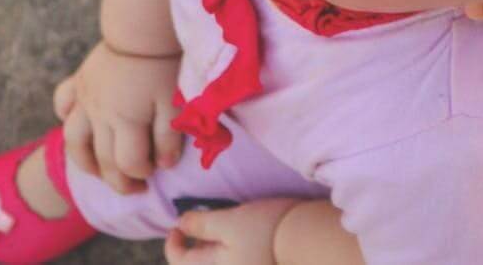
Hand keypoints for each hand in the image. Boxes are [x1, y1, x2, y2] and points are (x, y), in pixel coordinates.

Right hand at [54, 41, 182, 193]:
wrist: (141, 25)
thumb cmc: (163, 64)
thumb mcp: (175, 102)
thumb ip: (169, 137)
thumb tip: (164, 165)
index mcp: (125, 120)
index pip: (127, 163)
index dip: (141, 174)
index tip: (154, 172)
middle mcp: (99, 114)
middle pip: (101, 159)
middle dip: (118, 180)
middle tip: (135, 187)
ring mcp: (85, 98)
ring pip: (73, 139)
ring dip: (84, 161)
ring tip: (99, 170)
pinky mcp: (80, 80)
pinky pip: (63, 102)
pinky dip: (66, 116)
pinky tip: (77, 122)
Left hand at [164, 198, 303, 264]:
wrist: (310, 241)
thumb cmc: (266, 230)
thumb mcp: (229, 222)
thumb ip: (202, 224)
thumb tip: (180, 224)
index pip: (180, 261)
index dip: (173, 242)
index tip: (178, 224)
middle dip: (195, 248)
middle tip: (201, 227)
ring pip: (219, 263)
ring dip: (214, 250)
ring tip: (221, 231)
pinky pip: (237, 261)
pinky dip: (230, 254)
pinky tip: (241, 239)